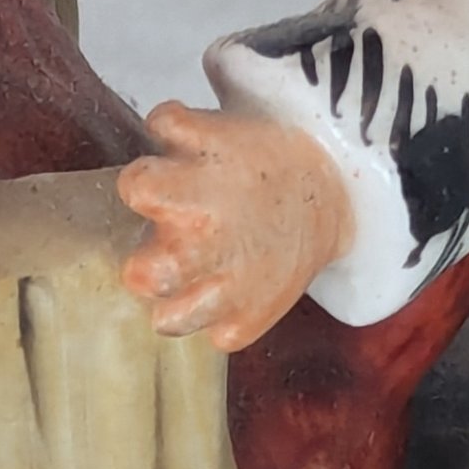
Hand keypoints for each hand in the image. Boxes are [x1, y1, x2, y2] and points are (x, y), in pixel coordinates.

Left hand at [119, 104, 354, 352]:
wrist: (331, 192)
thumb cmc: (260, 164)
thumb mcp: (218, 132)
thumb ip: (176, 131)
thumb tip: (154, 131)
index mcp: (191, 189)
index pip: (136, 190)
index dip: (140, 185)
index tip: (155, 186)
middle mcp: (206, 242)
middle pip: (142, 275)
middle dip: (143, 264)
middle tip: (166, 250)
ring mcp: (231, 287)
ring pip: (171, 320)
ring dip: (172, 304)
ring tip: (189, 284)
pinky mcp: (255, 317)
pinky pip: (220, 336)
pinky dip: (221, 320)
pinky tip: (228, 295)